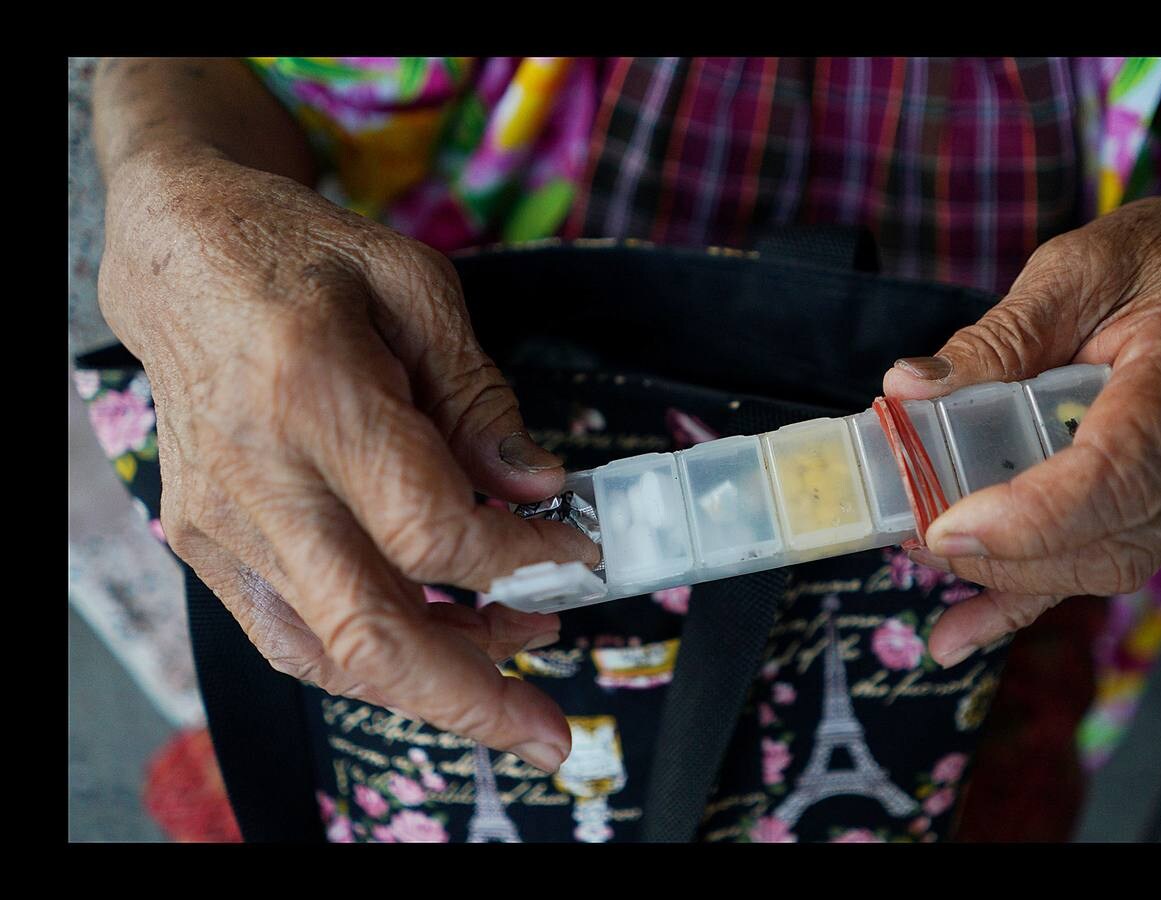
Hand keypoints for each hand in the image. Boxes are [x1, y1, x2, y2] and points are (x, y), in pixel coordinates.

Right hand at [98, 150, 598, 772]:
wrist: (184, 264)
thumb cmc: (308, 259)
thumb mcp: (417, 290)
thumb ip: (480, 399)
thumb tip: (541, 491)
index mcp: (311, 389)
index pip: (429, 528)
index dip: (518, 559)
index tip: (578, 552)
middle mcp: (254, 473)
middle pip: (368, 630)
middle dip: (474, 698)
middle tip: (551, 732)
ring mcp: (218, 521)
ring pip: (329, 654)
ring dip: (432, 683)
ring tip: (515, 658)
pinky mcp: (206, 544)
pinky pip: (296, 636)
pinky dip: (376, 657)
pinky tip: (444, 639)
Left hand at [884, 195, 1160, 666]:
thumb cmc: (1157, 259)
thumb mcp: (1074, 271)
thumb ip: (997, 337)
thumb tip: (908, 391)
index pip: (1128, 468)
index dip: (1037, 513)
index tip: (947, 527)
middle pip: (1115, 534)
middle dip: (1005, 548)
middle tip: (914, 528)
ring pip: (1110, 562)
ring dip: (1009, 568)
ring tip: (927, 546)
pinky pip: (1103, 566)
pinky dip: (1025, 600)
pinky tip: (957, 634)